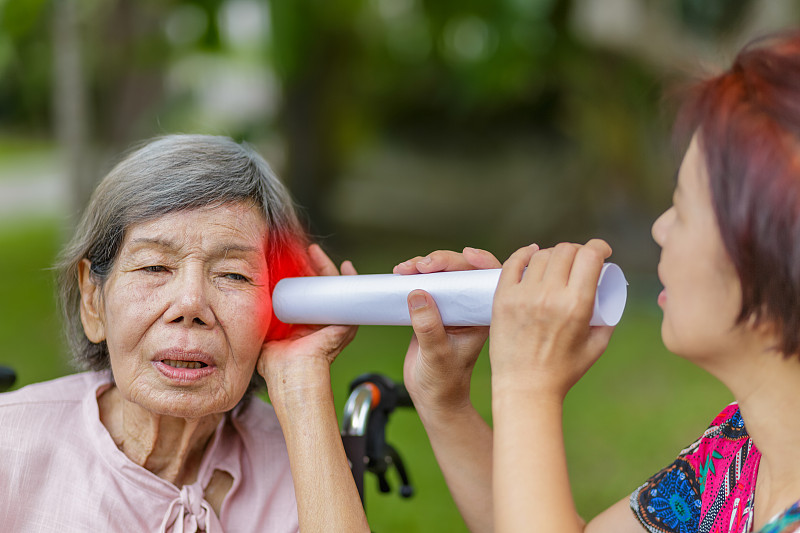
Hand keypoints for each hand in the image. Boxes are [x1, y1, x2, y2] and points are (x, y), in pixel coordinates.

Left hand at [259, 244, 357, 406]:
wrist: (291, 376)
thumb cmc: (277, 365)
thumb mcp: (266, 335)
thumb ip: (261, 322)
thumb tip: (250, 302)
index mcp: (305, 324)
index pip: (308, 294)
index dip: (304, 277)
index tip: (295, 262)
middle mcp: (321, 322)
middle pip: (323, 288)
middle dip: (316, 267)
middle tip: (309, 251)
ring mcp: (334, 324)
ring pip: (336, 290)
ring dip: (329, 269)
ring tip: (318, 254)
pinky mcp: (345, 326)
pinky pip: (352, 300)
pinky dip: (351, 282)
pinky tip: (346, 268)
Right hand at [394, 247, 505, 413]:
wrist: (432, 398)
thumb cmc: (444, 382)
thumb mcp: (436, 355)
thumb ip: (428, 326)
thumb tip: (418, 294)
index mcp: (481, 317)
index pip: (488, 279)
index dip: (481, 261)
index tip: (466, 255)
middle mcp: (468, 308)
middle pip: (462, 270)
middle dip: (442, 261)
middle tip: (421, 266)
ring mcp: (450, 307)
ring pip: (442, 274)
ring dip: (424, 265)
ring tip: (405, 269)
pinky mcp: (432, 309)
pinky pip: (425, 284)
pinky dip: (413, 276)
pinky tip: (401, 274)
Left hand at [490, 240, 614, 400]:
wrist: (526, 388)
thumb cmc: (564, 371)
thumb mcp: (597, 345)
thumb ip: (607, 317)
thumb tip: (610, 292)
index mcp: (576, 305)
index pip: (590, 255)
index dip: (599, 247)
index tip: (602, 252)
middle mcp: (550, 295)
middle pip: (566, 251)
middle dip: (578, 251)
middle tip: (579, 261)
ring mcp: (523, 296)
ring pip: (541, 255)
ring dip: (553, 254)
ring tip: (557, 264)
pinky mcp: (503, 299)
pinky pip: (513, 264)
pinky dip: (524, 254)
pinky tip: (532, 253)